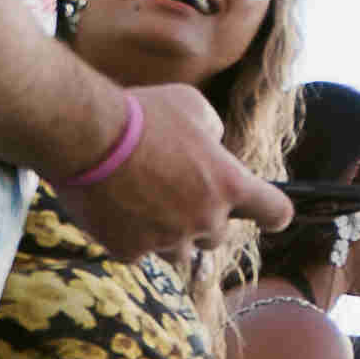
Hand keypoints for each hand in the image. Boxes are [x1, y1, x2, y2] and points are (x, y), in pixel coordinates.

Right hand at [68, 78, 294, 260]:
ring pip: (178, 252)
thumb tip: (213, 145)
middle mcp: (205, 219)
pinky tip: (113, 210)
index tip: (266, 214)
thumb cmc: (142, 113)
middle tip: (173, 194)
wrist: (85, 134)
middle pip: (217, 236)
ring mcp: (168, 240)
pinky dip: (129, 237)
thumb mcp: (192, 106)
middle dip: (201, 220)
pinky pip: (138, 253)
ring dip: (167, 235)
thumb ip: (213, 131)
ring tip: (140, 202)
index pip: (275, 212)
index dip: (272, 213)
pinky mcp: (130, 251)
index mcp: (229, 184)